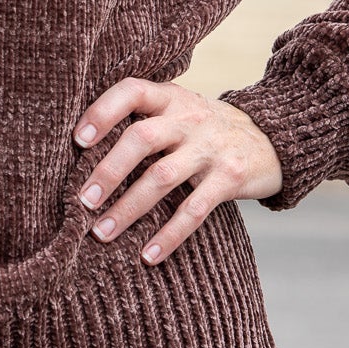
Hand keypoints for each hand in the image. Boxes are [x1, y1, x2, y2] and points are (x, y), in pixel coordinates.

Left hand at [72, 79, 282, 264]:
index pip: (131, 92)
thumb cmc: (203, 130)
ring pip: (162, 177)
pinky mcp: (229, 178)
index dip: (102, 112)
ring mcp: (211, 148)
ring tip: (101, 233)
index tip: (77, 141)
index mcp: (170, 97)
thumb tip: (79, 156)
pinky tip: (147, 256)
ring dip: (128, 208)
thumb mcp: (178, 111)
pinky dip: (169, 236)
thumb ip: (141, 121)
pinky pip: (194, 210)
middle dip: (108, 171)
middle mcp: (189, 118)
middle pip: (141, 138)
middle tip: (81, 201)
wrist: (271, 138)